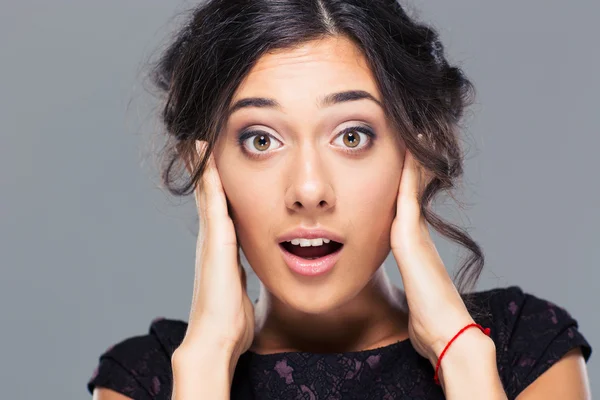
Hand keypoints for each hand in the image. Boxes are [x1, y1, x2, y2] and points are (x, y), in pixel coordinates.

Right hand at [174, 140, 254, 363]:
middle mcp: (212, 240)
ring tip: (197, 141)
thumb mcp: (239, 292)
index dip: (216, 187)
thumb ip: (240, 278)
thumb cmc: (230, 322)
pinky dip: (210, 180)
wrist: (216, 340)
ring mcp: (211, 240)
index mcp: (220, 250)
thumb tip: (242, 276)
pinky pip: (213, 203)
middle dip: (203, 170)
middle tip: (196, 143)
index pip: (219, 211)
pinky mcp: (217, 242)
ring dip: (203, 167)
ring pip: (207, 194)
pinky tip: (209, 159)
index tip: (214, 166)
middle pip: (207, 196)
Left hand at [391, 145, 480, 365]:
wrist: (446, 331)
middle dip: (414, 164)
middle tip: (415, 135)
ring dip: (413, 161)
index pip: (409, 205)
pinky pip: (406, 194)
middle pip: (413, 189)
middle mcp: (415, 233)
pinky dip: (407, 172)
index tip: (407, 162)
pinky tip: (407, 150)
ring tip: (414, 133)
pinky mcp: (409, 234)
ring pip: (412, 186)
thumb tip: (418, 301)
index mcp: (413, 245)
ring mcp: (414, 232)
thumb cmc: (429, 321)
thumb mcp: (416, 298)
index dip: (409, 182)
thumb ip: (415, 289)